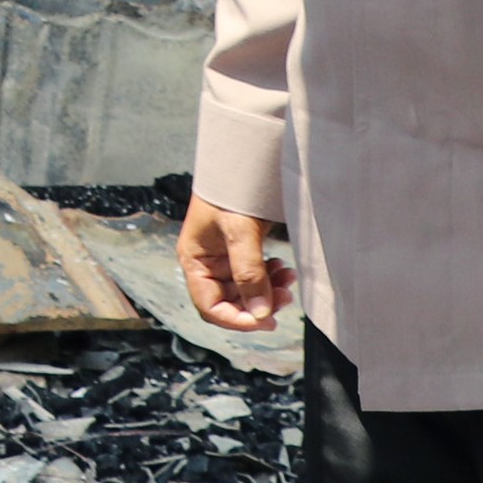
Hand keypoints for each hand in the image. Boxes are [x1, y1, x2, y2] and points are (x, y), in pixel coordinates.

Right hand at [179, 194, 295, 330]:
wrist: (243, 162)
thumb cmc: (231, 192)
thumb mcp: (239, 231)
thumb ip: (249, 273)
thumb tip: (261, 313)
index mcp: (195, 261)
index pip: (210, 306)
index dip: (236, 319)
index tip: (266, 320)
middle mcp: (207, 264)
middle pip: (230, 302)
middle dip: (258, 305)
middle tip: (285, 298)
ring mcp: (224, 259)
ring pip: (246, 292)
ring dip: (268, 292)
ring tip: (288, 279)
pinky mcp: (242, 252)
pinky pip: (256, 277)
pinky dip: (271, 279)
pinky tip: (283, 268)